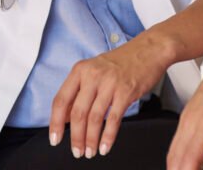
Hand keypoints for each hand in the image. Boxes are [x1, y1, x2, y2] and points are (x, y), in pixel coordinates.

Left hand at [49, 36, 170, 158]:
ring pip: (94, 118)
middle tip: (77, 152)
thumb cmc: (121, 62)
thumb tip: (66, 117)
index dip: (55, 122)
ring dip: (91, 140)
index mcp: (80, 70)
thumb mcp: (94, 70)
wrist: (148, 50)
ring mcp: (109, 83)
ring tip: (90, 152)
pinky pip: (113, 119)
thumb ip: (79, 91)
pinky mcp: (125, 92)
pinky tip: (105, 147)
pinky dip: (108, 137)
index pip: (60, 100)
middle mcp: (92, 75)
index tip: (54, 138)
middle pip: (77, 113)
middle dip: (75, 137)